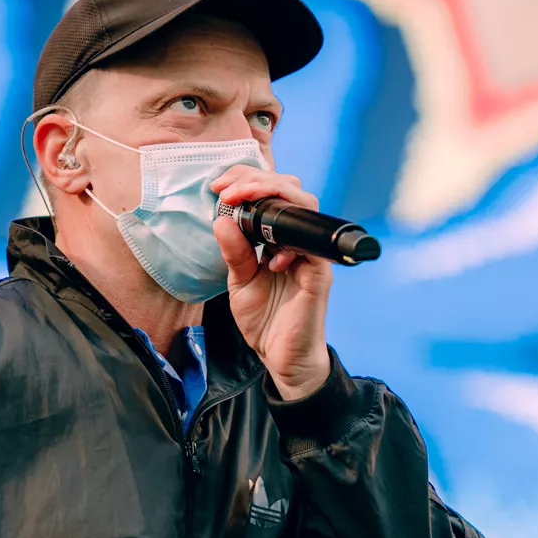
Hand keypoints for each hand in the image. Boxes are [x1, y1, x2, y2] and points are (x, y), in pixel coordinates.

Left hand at [211, 166, 331, 400]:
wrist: (282, 358)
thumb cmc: (264, 320)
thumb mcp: (239, 281)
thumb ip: (233, 251)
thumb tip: (221, 218)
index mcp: (279, 236)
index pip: (270, 193)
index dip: (246, 180)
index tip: (217, 186)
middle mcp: (299, 239)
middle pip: (290, 189)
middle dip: (257, 179)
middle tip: (227, 188)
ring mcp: (312, 254)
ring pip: (305, 206)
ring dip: (271, 195)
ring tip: (241, 201)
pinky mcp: (319, 274)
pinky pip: (311, 245)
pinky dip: (287, 243)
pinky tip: (268, 258)